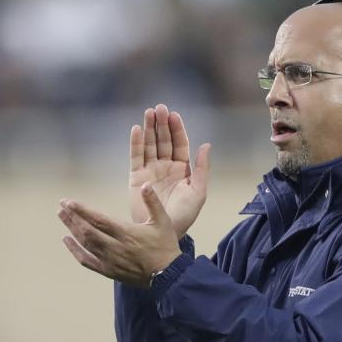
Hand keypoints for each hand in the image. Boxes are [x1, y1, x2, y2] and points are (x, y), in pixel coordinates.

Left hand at [59, 183, 181, 286]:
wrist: (168, 275)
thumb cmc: (165, 246)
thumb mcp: (163, 221)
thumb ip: (153, 202)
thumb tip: (146, 184)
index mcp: (126, 233)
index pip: (99, 220)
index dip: (82, 211)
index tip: (69, 202)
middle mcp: (114, 246)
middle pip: (87, 231)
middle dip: (72, 217)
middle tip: (62, 207)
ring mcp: (109, 260)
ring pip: (85, 243)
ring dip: (72, 229)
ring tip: (62, 217)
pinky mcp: (108, 270)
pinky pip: (86, 260)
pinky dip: (74, 250)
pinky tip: (66, 241)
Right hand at [130, 104, 210, 237]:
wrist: (163, 233)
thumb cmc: (183, 216)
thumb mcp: (198, 192)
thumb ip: (201, 169)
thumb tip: (205, 145)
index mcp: (182, 169)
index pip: (179, 144)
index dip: (177, 129)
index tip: (174, 115)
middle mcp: (165, 166)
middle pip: (163, 140)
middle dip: (162, 124)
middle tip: (159, 108)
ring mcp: (150, 171)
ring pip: (149, 145)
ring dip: (149, 129)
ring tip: (149, 112)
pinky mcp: (136, 178)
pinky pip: (136, 157)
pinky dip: (136, 143)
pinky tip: (137, 130)